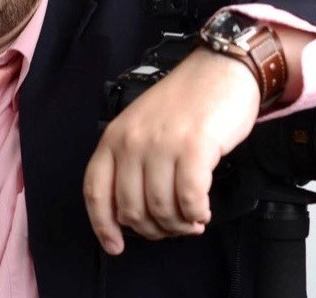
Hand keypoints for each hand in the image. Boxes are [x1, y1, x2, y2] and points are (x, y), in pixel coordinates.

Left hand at [82, 47, 259, 254]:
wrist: (220, 69)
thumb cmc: (185, 102)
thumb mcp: (143, 127)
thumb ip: (132, 163)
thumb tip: (135, 214)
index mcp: (115, 136)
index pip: (96, 191)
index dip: (102, 225)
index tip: (115, 246)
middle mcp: (133, 140)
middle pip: (130, 209)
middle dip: (153, 229)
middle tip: (173, 226)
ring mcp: (162, 143)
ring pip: (160, 209)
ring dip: (179, 225)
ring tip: (192, 219)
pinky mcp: (194, 146)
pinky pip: (189, 199)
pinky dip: (196, 213)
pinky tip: (203, 211)